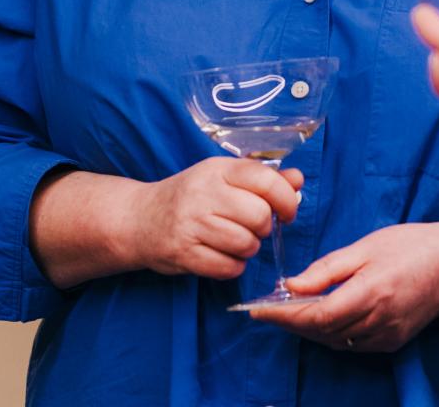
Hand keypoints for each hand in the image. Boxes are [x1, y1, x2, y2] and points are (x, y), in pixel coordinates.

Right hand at [127, 157, 303, 279]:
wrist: (140, 219)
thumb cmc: (190, 197)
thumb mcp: (223, 178)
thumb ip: (262, 179)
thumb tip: (298, 180)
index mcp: (217, 170)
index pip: (265, 180)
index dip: (286, 199)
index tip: (287, 212)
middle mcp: (204, 194)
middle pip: (259, 216)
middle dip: (264, 228)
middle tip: (252, 228)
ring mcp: (192, 224)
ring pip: (246, 244)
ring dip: (249, 249)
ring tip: (236, 242)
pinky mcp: (184, 253)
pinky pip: (228, 268)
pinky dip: (233, 267)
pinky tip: (223, 256)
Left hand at [251, 221, 438, 351]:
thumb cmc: (412, 246)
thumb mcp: (366, 246)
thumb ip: (327, 269)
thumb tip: (291, 285)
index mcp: (370, 293)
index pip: (315, 316)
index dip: (283, 316)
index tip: (257, 311)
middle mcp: (378, 321)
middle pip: (322, 332)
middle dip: (291, 322)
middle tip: (267, 310)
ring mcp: (387, 335)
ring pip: (336, 341)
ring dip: (310, 330)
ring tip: (289, 312)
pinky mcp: (394, 341)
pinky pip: (353, 343)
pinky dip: (332, 333)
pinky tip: (323, 317)